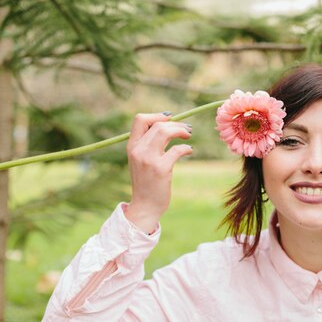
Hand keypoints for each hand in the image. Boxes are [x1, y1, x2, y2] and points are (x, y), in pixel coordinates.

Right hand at [125, 112, 192, 232]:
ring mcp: (148, 159)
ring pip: (165, 132)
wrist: (144, 206)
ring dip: (181, 131)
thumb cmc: (147, 182)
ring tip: (188, 136)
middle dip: (176, 124)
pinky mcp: (161, 169)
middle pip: (157, 125)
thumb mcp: (141, 161)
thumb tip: (168, 125)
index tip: (170, 119)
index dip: (157, 116)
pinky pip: (177, 150)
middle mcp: (138, 150)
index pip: (140, 120)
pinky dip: (186, 148)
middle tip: (187, 130)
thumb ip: (148, 144)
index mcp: (131, 147)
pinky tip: (189, 151)